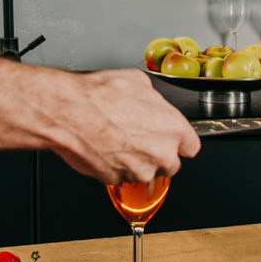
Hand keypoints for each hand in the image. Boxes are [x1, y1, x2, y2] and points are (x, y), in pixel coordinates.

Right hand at [51, 69, 200, 184]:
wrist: (69, 112)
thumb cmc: (100, 96)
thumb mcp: (138, 82)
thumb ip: (154, 99)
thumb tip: (152, 101)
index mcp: (174, 129)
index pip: (191, 147)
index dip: (179, 142)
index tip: (172, 140)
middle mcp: (161, 154)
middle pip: (171, 164)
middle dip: (158, 154)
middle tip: (140, 137)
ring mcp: (139, 170)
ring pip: (145, 172)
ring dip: (136, 161)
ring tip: (118, 138)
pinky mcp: (116, 180)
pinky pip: (121, 176)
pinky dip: (115, 166)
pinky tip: (105, 147)